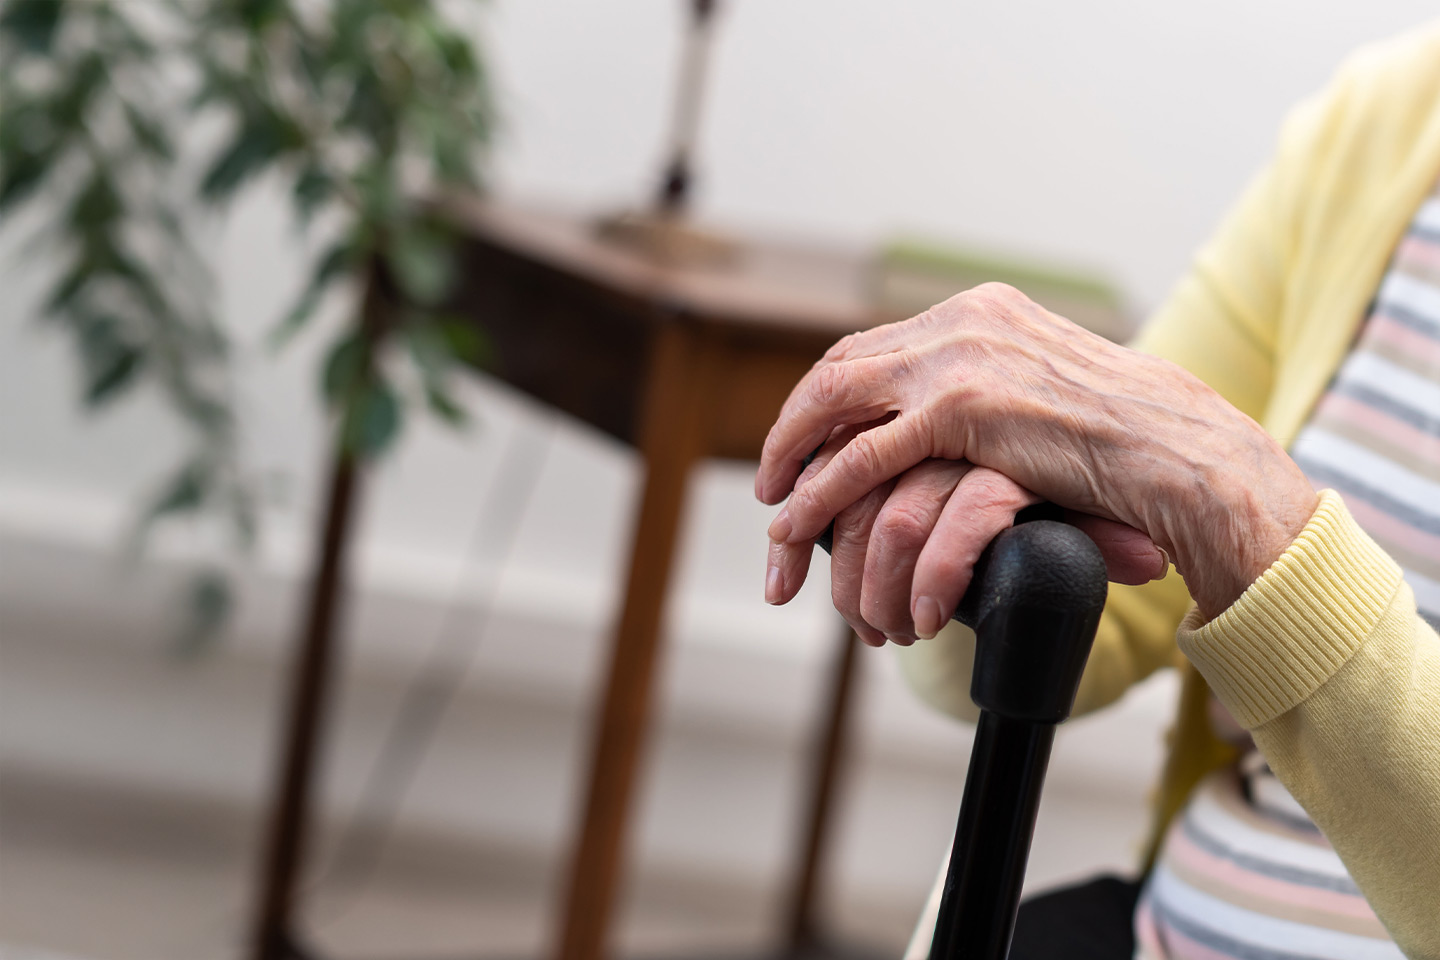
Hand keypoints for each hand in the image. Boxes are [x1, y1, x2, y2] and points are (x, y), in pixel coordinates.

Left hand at [756, 284, 1317, 619]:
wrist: (1179, 447)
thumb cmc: (1127, 436)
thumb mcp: (1047, 392)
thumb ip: (994, 392)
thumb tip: (957, 422)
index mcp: (979, 311)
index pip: (873, 345)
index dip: (827, 393)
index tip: (804, 436)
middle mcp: (960, 321)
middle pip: (841, 366)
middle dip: (795, 424)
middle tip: (773, 474)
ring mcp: (958, 359)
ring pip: (836, 403)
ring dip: (790, 455)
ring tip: (774, 504)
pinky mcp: (961, 409)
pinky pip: (864, 455)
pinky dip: (819, 493)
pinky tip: (797, 523)